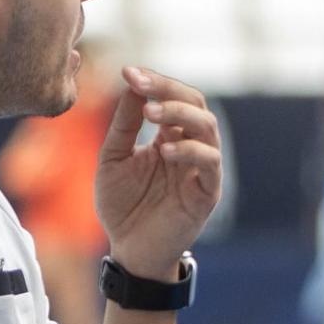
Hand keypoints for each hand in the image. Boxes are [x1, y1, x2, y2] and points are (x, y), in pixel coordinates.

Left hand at [96, 67, 221, 279]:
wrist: (129, 251)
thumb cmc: (122, 206)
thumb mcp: (113, 158)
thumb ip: (124, 124)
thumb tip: (131, 85)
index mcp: (169, 135)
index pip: (173, 97)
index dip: (154, 81)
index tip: (128, 72)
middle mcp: (189, 147)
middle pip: (195, 103)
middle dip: (168, 90)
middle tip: (142, 85)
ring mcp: (202, 168)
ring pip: (207, 127)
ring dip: (180, 114)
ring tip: (151, 113)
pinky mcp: (208, 192)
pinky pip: (210, 162)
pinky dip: (190, 150)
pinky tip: (164, 150)